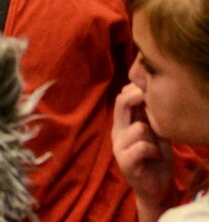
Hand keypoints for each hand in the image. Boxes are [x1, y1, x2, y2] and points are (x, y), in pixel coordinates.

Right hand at [113, 82, 176, 208]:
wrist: (156, 188)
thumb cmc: (158, 159)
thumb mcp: (156, 133)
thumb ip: (150, 117)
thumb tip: (151, 94)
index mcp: (124, 122)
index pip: (122, 96)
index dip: (135, 89)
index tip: (150, 88)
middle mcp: (118, 130)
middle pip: (121, 103)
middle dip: (137, 96)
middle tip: (150, 98)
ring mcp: (119, 145)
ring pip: (139, 127)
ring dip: (153, 136)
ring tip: (156, 146)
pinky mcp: (124, 161)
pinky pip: (142, 147)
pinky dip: (154, 151)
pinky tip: (155, 157)